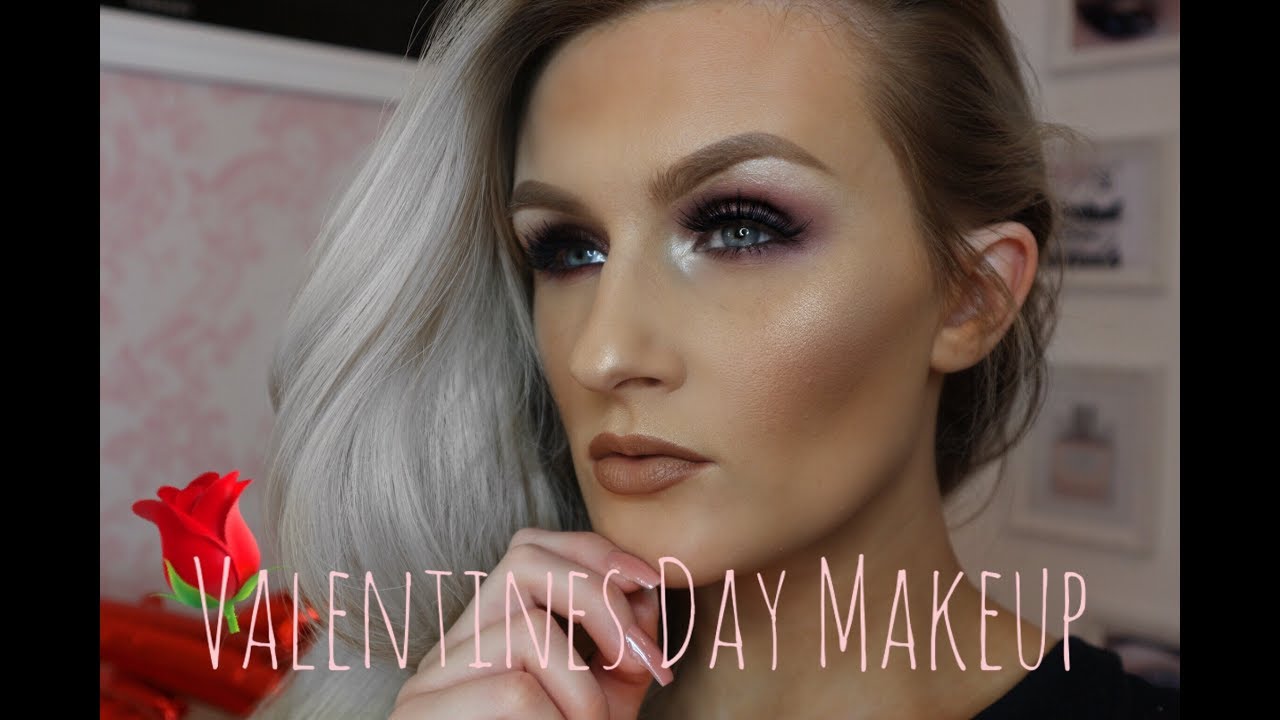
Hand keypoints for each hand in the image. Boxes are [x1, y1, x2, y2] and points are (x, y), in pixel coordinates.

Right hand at [390, 529, 670, 718]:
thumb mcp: (599, 706)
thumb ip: (620, 651)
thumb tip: (644, 589)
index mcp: (487, 636)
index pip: (530, 547)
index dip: (593, 551)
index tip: (650, 581)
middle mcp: (452, 648)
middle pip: (523, 560)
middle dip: (599, 598)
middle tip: (642, 660)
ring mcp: (431, 681)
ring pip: (527, 631)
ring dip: (585, 687)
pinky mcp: (422, 716)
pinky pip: (516, 692)